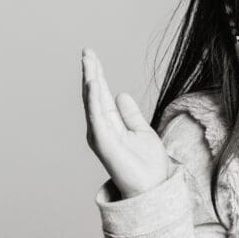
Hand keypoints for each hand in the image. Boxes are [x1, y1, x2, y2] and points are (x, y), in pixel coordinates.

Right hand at [81, 48, 171, 197]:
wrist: (152, 187)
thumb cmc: (147, 164)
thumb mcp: (142, 130)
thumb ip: (130, 114)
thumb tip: (121, 94)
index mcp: (111, 123)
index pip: (102, 94)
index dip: (97, 74)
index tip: (91, 55)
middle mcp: (102, 128)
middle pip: (94, 95)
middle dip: (91, 72)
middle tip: (86, 51)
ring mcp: (101, 135)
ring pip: (92, 102)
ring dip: (90, 80)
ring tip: (88, 61)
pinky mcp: (103, 142)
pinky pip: (97, 116)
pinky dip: (94, 99)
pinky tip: (94, 83)